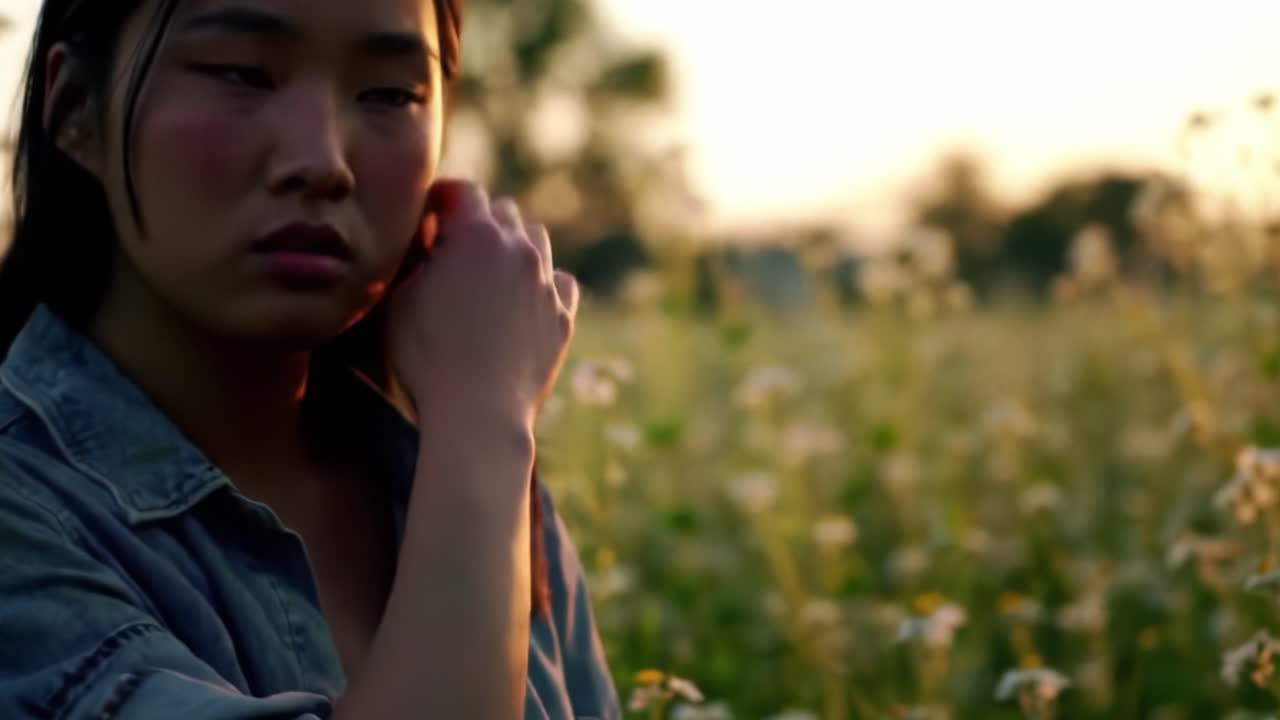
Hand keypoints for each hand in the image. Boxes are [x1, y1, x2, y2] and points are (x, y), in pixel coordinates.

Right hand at [386, 180, 579, 429]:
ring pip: (536, 240)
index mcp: (476, 233)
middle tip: (453, 249)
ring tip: (489, 274)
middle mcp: (519, 248)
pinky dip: (542, 283)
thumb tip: (426, 243)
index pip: (462, 191)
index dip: (441, 200)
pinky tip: (522, 300)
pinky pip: (559, 281)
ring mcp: (546, 281)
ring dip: (513, 247)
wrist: (479, 413)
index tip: (428, 217)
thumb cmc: (426, 356)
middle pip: (502, 211)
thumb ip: (415, 258)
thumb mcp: (397, 299)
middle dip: (477, 222)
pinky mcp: (564, 315)